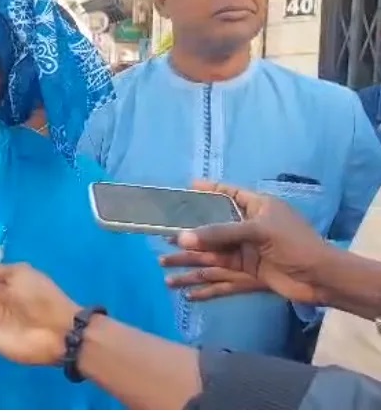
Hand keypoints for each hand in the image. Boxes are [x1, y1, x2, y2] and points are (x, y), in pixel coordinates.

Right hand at [162, 180, 330, 304]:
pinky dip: (204, 283)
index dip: (208, 190)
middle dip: (188, 232)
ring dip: (189, 260)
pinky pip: (220, 274)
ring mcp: (248, 250)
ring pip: (212, 253)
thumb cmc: (294, 244)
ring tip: (163, 263)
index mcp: (257, 207)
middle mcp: (249, 226)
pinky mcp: (248, 271)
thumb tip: (182, 238)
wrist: (320, 278)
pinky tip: (187, 291)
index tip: (186, 189)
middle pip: (213, 226)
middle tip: (161, 234)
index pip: (228, 193)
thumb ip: (219, 234)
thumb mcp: (257, 231)